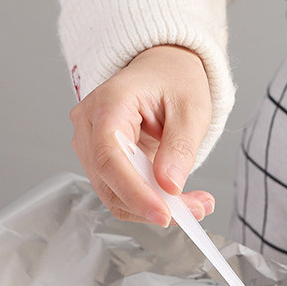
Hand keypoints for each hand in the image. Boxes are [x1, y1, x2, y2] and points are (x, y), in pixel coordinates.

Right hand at [69, 45, 214, 224]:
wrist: (163, 71)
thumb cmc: (174, 80)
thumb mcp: (190, 109)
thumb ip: (180, 148)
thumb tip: (170, 185)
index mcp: (107, 105)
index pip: (109, 159)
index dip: (135, 193)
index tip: (165, 214)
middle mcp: (89, 127)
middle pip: (110, 183)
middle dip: (153, 205)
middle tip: (197, 210)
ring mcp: (92, 146)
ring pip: (115, 195)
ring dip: (155, 207)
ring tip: (196, 205)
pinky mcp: (104, 162)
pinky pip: (122, 193)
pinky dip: (151, 202)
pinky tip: (179, 199)